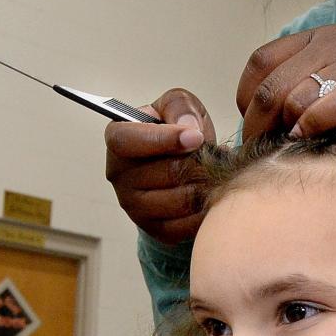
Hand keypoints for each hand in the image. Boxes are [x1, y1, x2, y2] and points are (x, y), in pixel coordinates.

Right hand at [104, 88, 217, 245]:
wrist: (182, 168)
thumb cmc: (177, 130)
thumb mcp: (178, 106)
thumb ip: (180, 107)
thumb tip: (189, 130)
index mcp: (117, 140)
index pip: (127, 141)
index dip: (164, 139)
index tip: (196, 137)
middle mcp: (118, 175)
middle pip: (166, 172)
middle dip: (199, 163)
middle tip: (218, 155)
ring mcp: (134, 206)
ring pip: (181, 200)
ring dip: (208, 186)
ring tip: (217, 173)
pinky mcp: (154, 229)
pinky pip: (187, 224)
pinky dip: (208, 209)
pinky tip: (213, 194)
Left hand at [237, 21, 335, 141]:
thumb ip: (303, 77)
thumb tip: (264, 116)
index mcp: (314, 39)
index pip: (261, 64)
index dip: (248, 98)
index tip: (254, 125)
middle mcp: (330, 48)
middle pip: (272, 87)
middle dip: (258, 126)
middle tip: (259, 152)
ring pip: (299, 95)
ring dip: (284, 127)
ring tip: (283, 151)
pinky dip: (319, 118)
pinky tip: (307, 135)